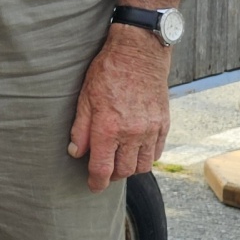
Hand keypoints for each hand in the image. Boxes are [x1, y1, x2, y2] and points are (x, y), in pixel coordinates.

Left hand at [67, 23, 172, 191]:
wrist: (139, 53)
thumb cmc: (107, 72)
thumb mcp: (84, 98)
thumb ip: (80, 129)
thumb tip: (76, 153)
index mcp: (108, 128)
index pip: (102, 168)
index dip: (96, 182)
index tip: (93, 186)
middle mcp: (132, 133)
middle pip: (124, 171)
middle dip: (112, 176)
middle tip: (104, 171)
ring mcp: (151, 130)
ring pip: (142, 165)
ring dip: (130, 168)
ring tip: (120, 160)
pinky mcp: (163, 124)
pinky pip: (157, 152)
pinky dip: (146, 156)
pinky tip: (136, 149)